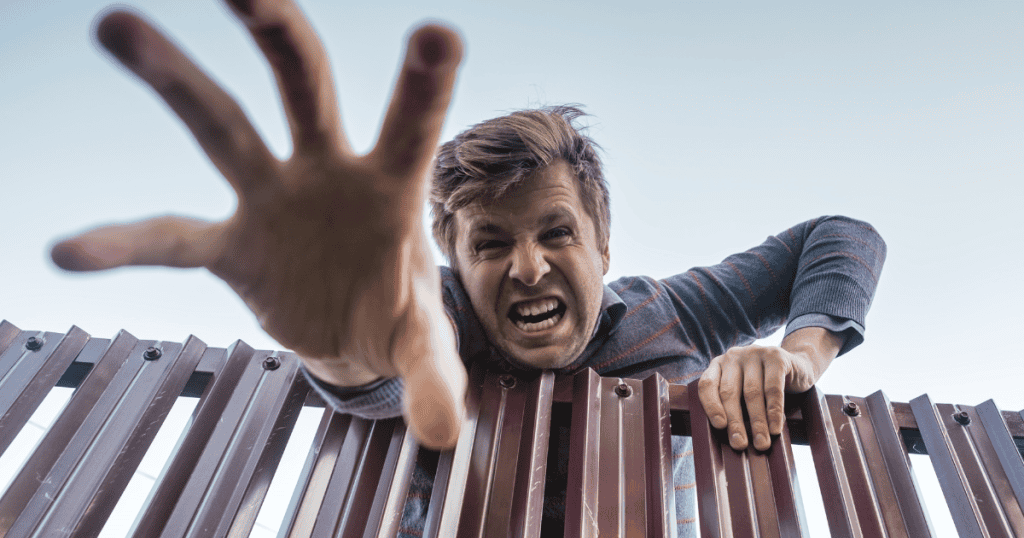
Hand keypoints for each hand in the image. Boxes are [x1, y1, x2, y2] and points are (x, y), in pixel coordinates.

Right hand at [50, 1, 466, 448]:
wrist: (354, 332)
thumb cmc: (398, 318)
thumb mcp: (424, 345)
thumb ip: (434, 377)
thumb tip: (443, 434)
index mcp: (391, 186)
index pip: (411, 125)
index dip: (424, 83)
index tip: (438, 33)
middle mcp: (327, 171)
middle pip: (303, 86)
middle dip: (279, 35)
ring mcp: (272, 197)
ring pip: (221, 125)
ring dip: (173, 78)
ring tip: (116, 23)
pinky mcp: (230, 243)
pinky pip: (168, 236)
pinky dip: (123, 245)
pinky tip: (68, 252)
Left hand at [697, 327, 842, 449]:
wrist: (798, 367)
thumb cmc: (764, 386)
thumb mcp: (743, 391)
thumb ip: (734, 406)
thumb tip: (731, 438)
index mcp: (718, 365)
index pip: (707, 385)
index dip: (711, 406)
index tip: (720, 426)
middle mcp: (733, 356)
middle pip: (729, 392)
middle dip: (735, 422)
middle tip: (739, 444)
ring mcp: (754, 354)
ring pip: (752, 392)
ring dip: (757, 422)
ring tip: (761, 443)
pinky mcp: (776, 357)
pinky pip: (773, 388)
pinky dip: (774, 412)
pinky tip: (775, 428)